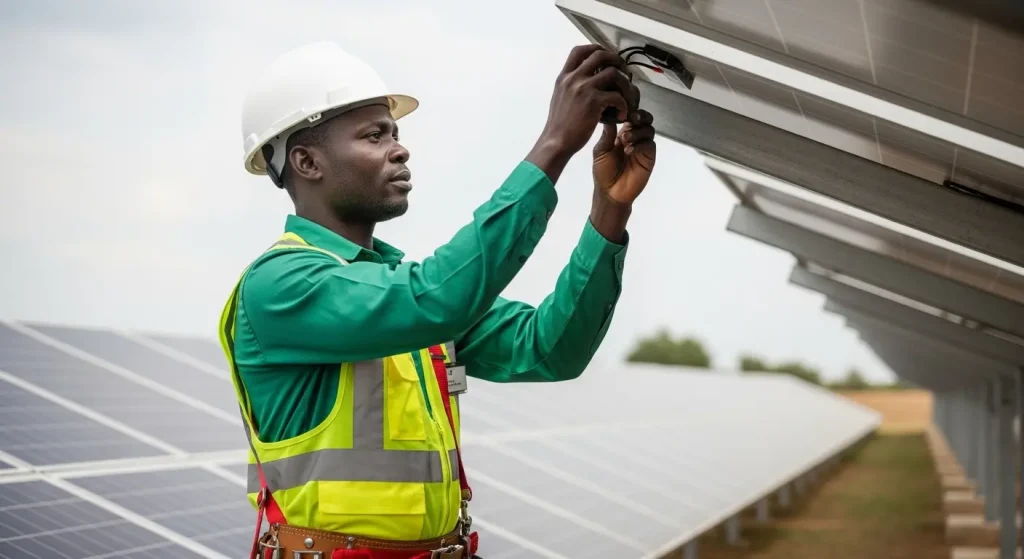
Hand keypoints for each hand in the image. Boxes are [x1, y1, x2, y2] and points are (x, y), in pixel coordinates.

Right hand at [526, 45, 638, 182]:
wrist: (556, 142)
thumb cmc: (559, 126)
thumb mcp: (560, 98)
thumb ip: (571, 86)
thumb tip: (585, 79)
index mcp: (564, 77)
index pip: (580, 50)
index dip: (597, 49)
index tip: (607, 58)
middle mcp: (573, 78)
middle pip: (600, 55)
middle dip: (616, 60)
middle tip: (623, 72)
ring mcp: (583, 89)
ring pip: (614, 73)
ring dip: (625, 84)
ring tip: (627, 96)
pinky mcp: (593, 102)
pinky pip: (617, 96)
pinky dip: (624, 105)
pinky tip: (621, 115)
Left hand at [592, 109, 655, 204]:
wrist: (609, 192)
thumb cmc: (603, 172)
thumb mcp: (601, 150)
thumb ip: (607, 133)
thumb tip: (610, 114)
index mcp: (622, 133)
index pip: (630, 115)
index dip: (628, 110)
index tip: (621, 109)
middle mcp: (635, 137)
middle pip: (645, 119)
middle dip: (639, 116)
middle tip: (630, 118)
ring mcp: (643, 147)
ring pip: (649, 129)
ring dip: (637, 131)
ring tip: (625, 140)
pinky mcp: (649, 158)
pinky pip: (649, 145)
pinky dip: (640, 144)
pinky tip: (629, 151)